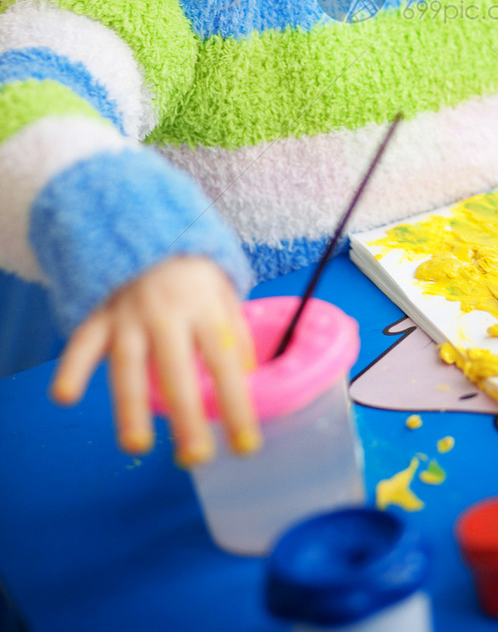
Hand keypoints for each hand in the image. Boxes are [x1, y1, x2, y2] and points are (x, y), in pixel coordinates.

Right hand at [50, 255, 259, 465]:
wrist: (146, 226)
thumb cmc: (191, 270)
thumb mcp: (224, 289)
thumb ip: (235, 330)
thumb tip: (247, 376)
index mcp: (204, 306)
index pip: (225, 362)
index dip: (236, 406)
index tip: (245, 446)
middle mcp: (166, 313)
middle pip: (178, 370)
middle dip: (187, 416)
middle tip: (196, 457)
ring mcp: (128, 314)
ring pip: (128, 365)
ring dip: (131, 407)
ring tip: (136, 445)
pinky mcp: (99, 315)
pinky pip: (82, 343)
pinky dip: (71, 368)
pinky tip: (65, 396)